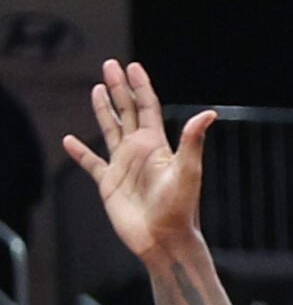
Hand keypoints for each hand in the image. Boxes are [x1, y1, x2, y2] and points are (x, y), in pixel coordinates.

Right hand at [63, 59, 217, 263]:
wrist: (165, 240)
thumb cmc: (179, 208)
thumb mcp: (188, 171)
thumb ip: (192, 141)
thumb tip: (210, 114)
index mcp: (156, 145)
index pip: (147, 108)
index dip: (140, 87)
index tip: (133, 66)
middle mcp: (140, 152)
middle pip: (127, 112)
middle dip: (118, 88)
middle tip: (110, 64)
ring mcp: (124, 166)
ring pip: (110, 130)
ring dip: (103, 110)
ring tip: (96, 89)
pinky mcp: (109, 184)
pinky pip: (91, 164)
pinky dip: (79, 152)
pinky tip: (69, 141)